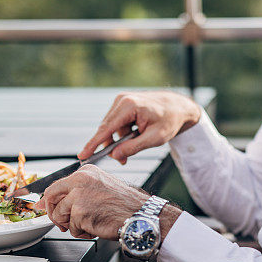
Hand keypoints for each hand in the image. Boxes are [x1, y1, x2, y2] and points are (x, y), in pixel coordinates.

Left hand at [35, 164, 147, 239]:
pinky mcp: (80, 212)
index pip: (56, 186)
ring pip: (59, 215)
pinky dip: (82, 233)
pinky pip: (71, 228)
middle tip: (66, 223)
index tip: (44, 208)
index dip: (49, 201)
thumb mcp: (98, 190)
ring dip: (72, 225)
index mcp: (85, 171)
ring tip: (90, 223)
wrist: (140, 215)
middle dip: (55, 214)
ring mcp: (79, 195)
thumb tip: (44, 203)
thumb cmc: (124, 205)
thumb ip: (74, 193)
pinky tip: (96, 227)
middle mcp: (80, 179)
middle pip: (51, 198)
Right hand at [78, 91, 201, 163]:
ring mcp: (121, 101)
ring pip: (111, 128)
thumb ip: (133, 147)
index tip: (82, 155)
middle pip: (107, 129)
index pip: (106, 128)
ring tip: (132, 150)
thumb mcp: (155, 138)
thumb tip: (115, 155)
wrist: (178, 107)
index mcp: (129, 106)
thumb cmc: (170, 120)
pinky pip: (116, 124)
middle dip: (112, 146)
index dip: (93, 144)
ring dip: (119, 141)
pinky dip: (122, 134)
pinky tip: (134, 138)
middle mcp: (122, 100)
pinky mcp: (123, 104)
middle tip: (122, 161)